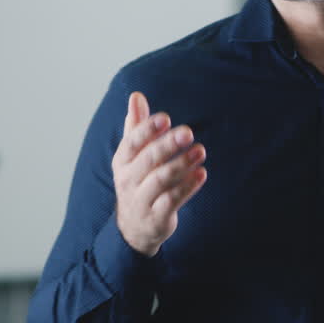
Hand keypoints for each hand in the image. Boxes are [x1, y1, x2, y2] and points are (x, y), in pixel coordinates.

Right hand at [112, 91, 206, 256]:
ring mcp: (141, 200)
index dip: (147, 130)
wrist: (134, 227)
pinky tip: (202, 173)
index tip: (166, 118)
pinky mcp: (156, 217)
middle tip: (188, 132)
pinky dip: (188, 187)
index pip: (131, 142)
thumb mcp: (133, 155)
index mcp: (121, 162)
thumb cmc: (137, 181)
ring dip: (182, 164)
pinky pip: (172, 201)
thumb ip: (136, 125)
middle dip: (168, 145)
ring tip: (201, 150)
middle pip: (147, 160)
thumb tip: (137, 95)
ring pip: (160, 180)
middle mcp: (127, 181)